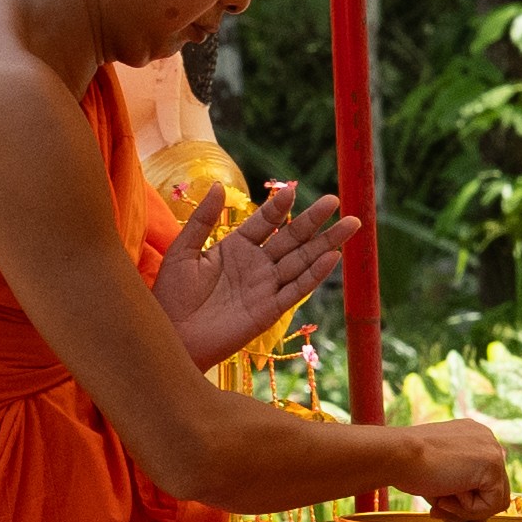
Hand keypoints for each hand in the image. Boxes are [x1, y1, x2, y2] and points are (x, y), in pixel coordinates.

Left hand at [155, 180, 349, 367]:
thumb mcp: (183, 251)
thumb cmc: (170, 296)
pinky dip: (315, 274)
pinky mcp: (269, 311)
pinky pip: (296, 289)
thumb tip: (218, 185)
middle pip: (291, 238)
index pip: (264, 222)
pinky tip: (331, 258)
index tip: (293, 190)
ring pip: (302, 261)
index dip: (279, 207)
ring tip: (350, 224)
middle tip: (335, 201)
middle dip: (314, 220)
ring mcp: (265, 287)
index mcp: (235, 248)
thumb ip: (202, 220)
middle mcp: (255, 265)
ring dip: (326, 243)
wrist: (170, 336)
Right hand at [376, 417, 513, 521]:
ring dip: (467, 509)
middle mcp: (487, 439)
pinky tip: (447, 496)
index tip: (441, 503)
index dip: (466, 499)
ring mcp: (493, 450)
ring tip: (441, 500)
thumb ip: (461, 487)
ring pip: (495, 499)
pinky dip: (469, 510)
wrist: (396, 455)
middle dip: (468, 507)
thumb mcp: (440, 473)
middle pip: (494, 489)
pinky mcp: (493, 464)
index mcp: (474, 436)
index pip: (484, 479)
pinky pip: (492, 504)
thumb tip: (479, 518)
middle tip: (440, 510)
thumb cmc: (408, 465)